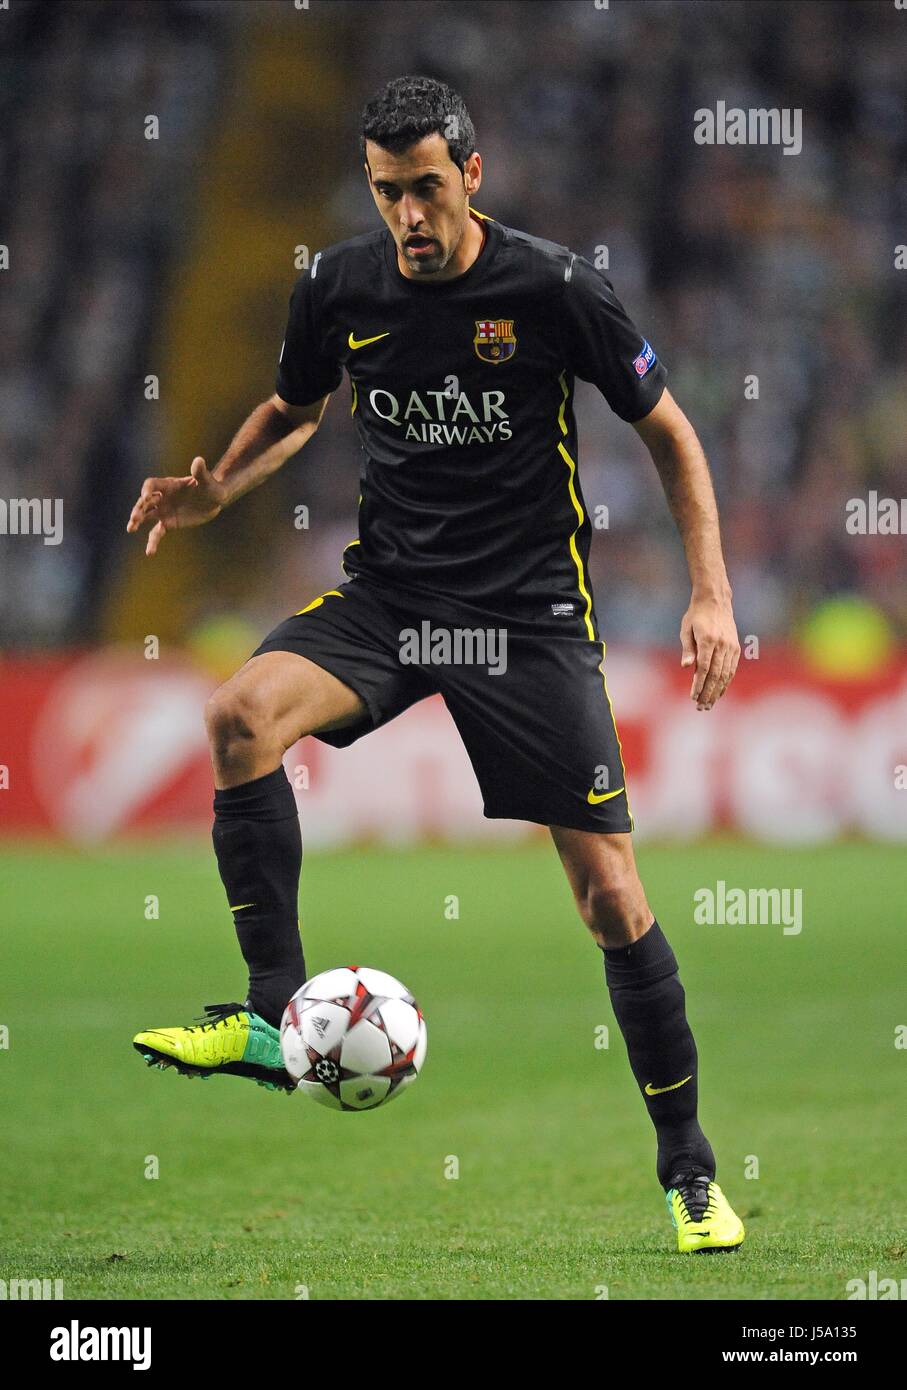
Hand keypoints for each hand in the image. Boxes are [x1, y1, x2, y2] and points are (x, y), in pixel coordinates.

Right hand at [126, 457, 224, 555]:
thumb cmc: (211, 487)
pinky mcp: (168, 523)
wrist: (214, 500)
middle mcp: (162, 497)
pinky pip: (157, 533)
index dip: (147, 490)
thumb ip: (200, 472)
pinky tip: (149, 552)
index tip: (147, 497)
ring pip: (146, 516)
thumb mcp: (207, 481)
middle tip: (134, 518)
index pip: (151, 485)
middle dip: (139, 508)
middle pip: (144, 501)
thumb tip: (199, 460)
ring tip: (130, 528)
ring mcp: (163, 511)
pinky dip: (153, 542)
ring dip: (137, 521)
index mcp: (168, 485)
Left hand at [680, 591, 739, 709]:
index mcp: (708, 640)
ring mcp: (730, 647)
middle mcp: (722, 645)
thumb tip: (686, 667)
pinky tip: (719, 692)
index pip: (704, 668)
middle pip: (715, 675)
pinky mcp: (735, 648)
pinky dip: (725, 682)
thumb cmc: (696, 616)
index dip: (699, 685)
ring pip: (725, 674)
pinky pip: (731, 669)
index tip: (693, 697)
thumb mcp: (686, 629)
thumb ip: (687, 648)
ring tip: (709, 704)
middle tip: (701, 708)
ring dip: (717, 691)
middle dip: (708, 693)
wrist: (715, 601)